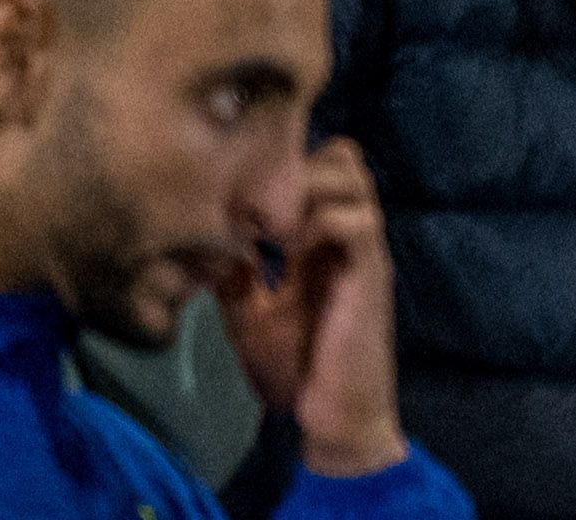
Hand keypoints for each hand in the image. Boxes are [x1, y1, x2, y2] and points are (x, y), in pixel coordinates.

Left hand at [213, 137, 410, 478]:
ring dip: (306, 188)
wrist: (335, 419)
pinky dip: (320, 221)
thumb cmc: (298, 371)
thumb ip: (238, 283)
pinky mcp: (370, 272)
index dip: (281, 170)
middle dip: (295, 166)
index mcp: (321, 242)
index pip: (318, 169)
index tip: (235, 197)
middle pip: (341, 157)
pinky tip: (289, 249)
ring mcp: (362, 250)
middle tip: (253, 203)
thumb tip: (205, 253)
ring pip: (351, 175)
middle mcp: (347, 235)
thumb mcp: (252, 319)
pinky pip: (357, 220)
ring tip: (271, 224)